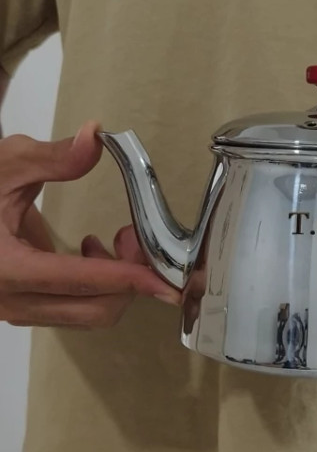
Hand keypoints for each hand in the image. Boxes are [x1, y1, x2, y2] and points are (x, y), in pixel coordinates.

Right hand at [0, 121, 180, 329]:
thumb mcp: (6, 165)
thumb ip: (52, 157)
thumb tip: (95, 136)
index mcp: (2, 269)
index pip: (77, 282)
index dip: (127, 280)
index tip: (165, 281)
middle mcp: (8, 301)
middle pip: (93, 310)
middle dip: (130, 280)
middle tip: (134, 236)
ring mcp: (15, 310)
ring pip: (89, 315)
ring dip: (117, 283)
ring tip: (117, 239)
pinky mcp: (24, 308)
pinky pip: (75, 310)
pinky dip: (99, 287)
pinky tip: (92, 251)